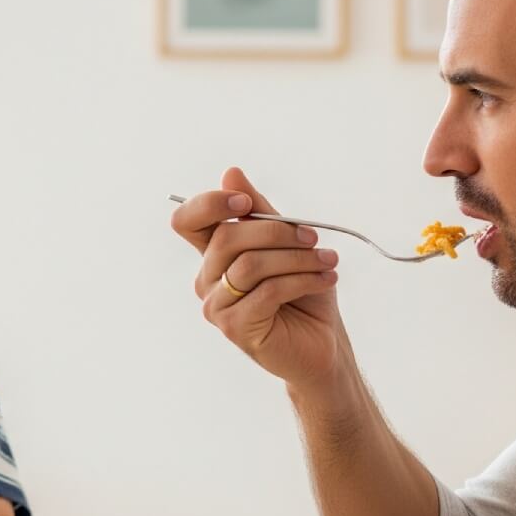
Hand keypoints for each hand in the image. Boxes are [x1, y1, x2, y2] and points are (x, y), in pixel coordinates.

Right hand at [170, 167, 349, 389]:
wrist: (323, 342)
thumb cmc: (305, 293)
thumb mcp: (288, 243)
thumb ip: (260, 213)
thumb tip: (231, 173)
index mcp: (215, 254)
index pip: (188, 221)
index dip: (210, 204)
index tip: (247, 204)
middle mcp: (208, 278)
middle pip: (227, 238)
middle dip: (277, 232)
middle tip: (314, 238)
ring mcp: (216, 305)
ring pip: (250, 265)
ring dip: (297, 258)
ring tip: (327, 261)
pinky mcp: (234, 327)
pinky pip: (266, 292)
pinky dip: (302, 280)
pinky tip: (326, 279)